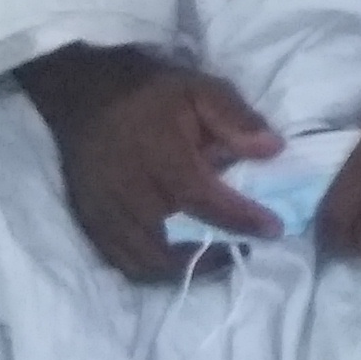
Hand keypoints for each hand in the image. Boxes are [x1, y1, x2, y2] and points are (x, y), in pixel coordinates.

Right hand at [15, 43, 282, 284]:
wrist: (86, 93)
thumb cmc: (152, 94)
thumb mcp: (201, 90)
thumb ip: (237, 119)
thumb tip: (273, 150)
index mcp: (159, 156)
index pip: (201, 198)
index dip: (239, 219)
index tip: (272, 229)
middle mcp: (127, 191)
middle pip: (169, 245)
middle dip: (210, 257)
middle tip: (242, 250)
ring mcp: (104, 212)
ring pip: (144, 262)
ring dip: (183, 268)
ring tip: (214, 257)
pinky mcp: (90, 222)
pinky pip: (122, 261)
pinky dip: (153, 269)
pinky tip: (178, 258)